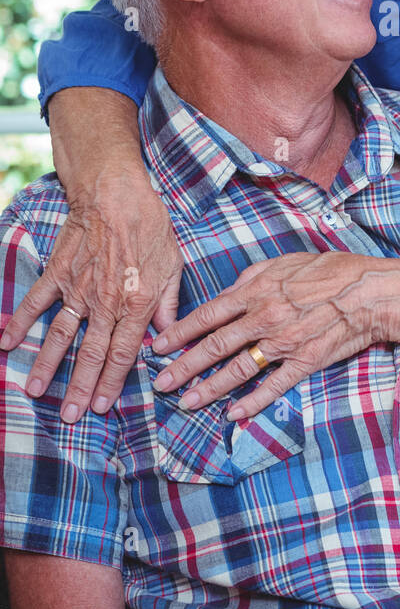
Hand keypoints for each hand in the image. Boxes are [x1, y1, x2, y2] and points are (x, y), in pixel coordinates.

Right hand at [0, 170, 182, 421]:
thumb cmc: (150, 225)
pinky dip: (19, 322)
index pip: (124, 353)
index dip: (111, 382)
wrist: (116, 191)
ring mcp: (78, 288)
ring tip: (34, 391)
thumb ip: (169, 304)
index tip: (101, 406)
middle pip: (91, 353)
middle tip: (68, 417)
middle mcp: (106, 302)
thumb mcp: (173, 264)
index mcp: (138, 303)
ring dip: (47, 365)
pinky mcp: (58, 273)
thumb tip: (167, 338)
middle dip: (79, 388)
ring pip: (60, 336)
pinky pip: (36, 302)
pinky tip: (6, 343)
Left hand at [150, 250, 399, 420]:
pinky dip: (253, 401)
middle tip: (160, 384)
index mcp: (258, 291)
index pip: (208, 314)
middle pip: (215, 346)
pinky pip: (274, 385)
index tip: (159, 346)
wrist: (371, 292)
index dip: (180, 332)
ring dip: (209, 388)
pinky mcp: (305, 362)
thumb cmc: (331, 271)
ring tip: (186, 403)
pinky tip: (234, 414)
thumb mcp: (286, 261)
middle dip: (183, 366)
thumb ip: (253, 276)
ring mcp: (284, 343)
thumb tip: (229, 291)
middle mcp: (265, 318)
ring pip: (238, 369)